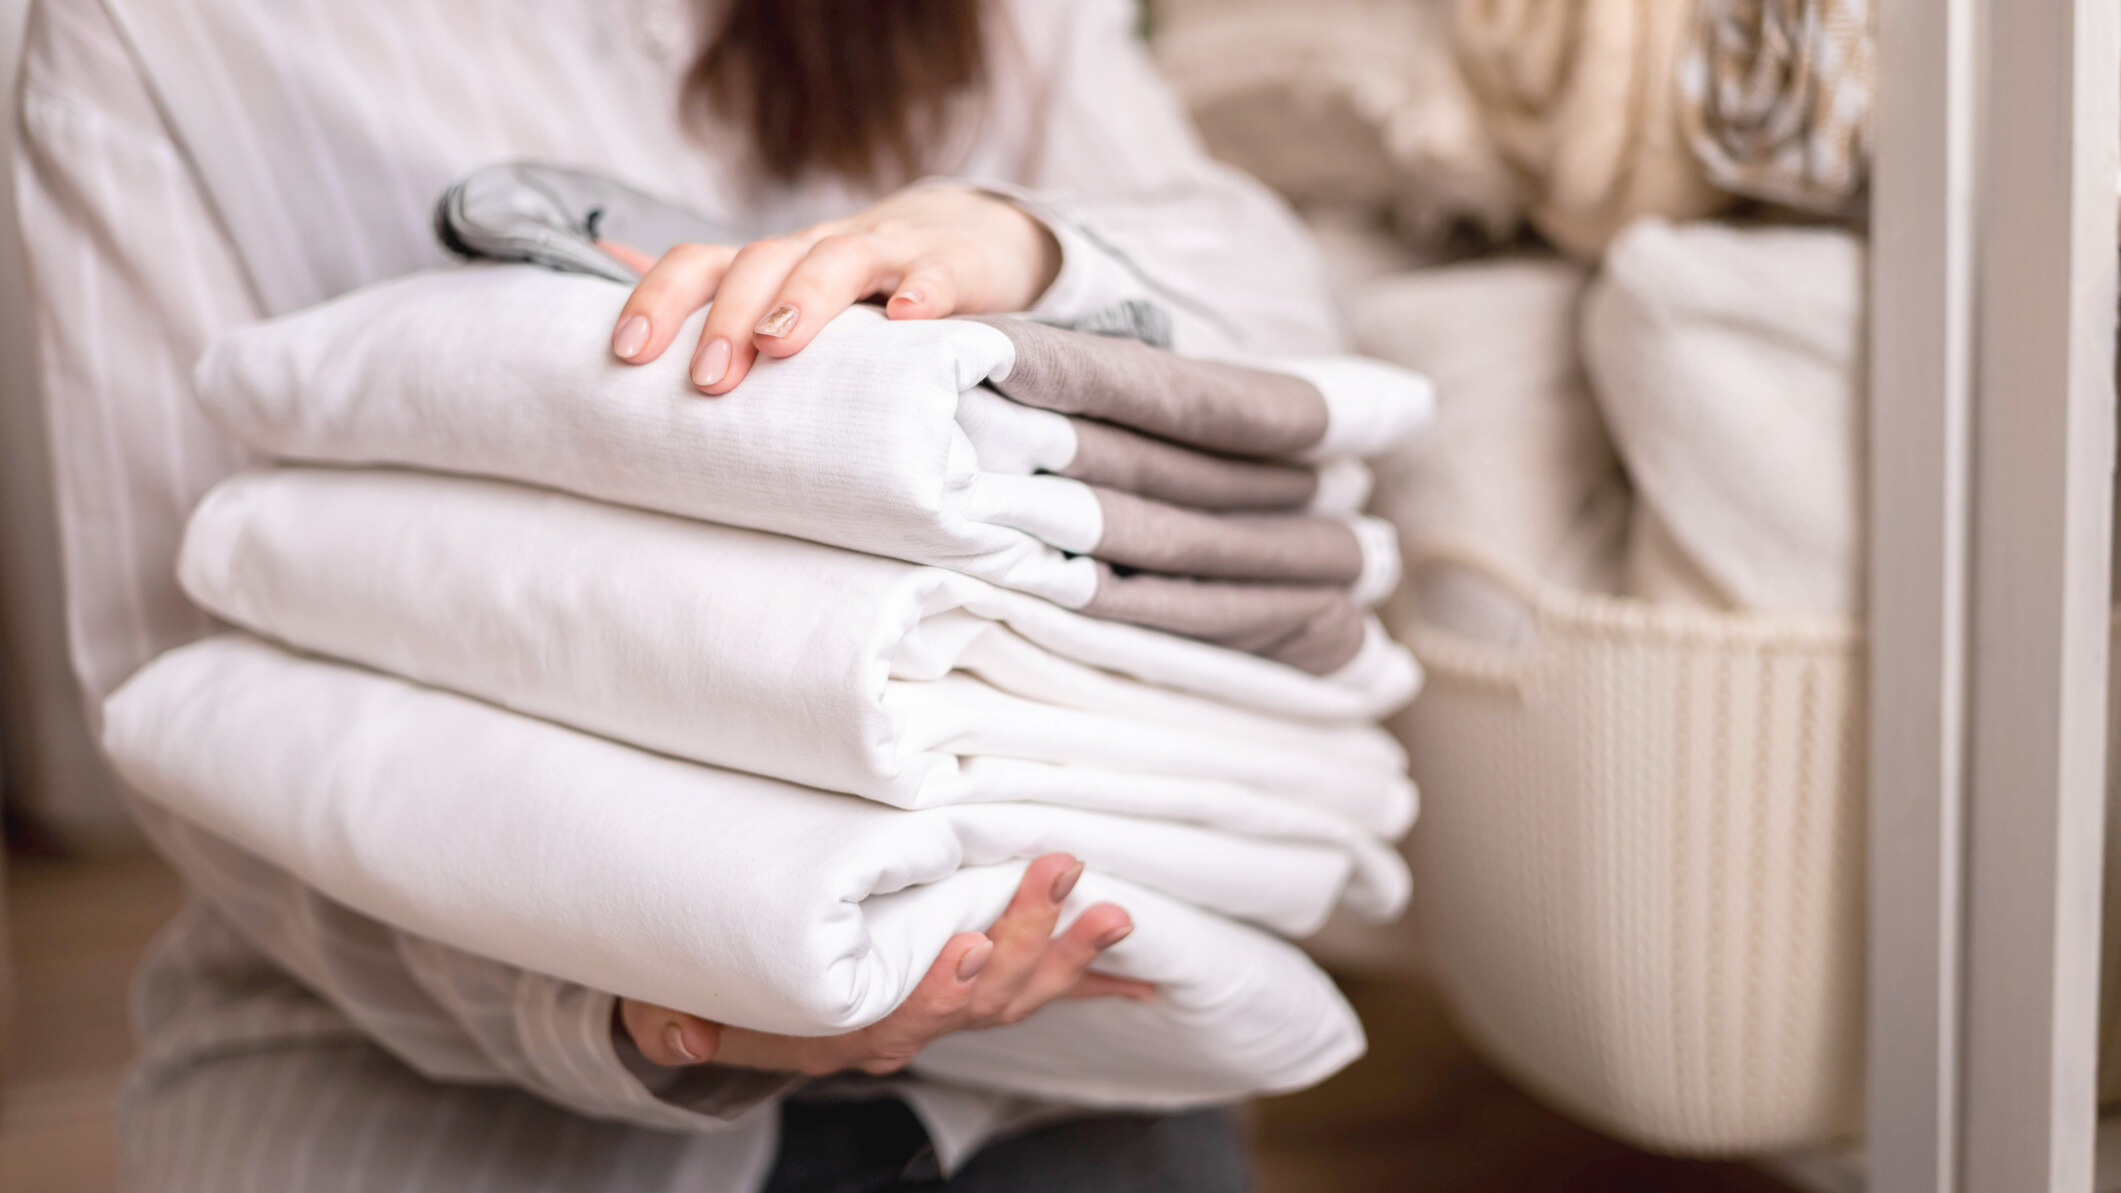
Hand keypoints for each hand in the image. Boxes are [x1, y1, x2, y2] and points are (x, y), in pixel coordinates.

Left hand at [603, 183, 1060, 395]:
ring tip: (780, 344)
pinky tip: (907, 318)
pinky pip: (938, 273)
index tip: (629, 353)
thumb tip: (609, 261)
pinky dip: (922, 291)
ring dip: (805, 298)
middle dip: (728, 317)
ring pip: (841, 257)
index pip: (703, 262)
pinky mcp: (954, 266)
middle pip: (764, 259)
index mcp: (774, 262)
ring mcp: (890, 253)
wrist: (973, 241)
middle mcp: (821, 248)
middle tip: (706, 380)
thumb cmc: (862, 284)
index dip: (661, 299)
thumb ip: (710, 281)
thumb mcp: (785, 284)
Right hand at [618, 853, 1150, 1074]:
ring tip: (1114, 912)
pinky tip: (1141, 979)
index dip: (940, 992)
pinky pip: (1037, 995)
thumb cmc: (715, 1000)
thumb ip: (671, 1020)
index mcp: (847, 1035)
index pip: (903, 1019)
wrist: (747, 1022)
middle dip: (1027, 942)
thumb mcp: (672, 1009)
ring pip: (1019, 995)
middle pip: (980, 1001)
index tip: (972, 951)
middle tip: (1062, 877)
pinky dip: (1090, 986)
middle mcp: (908, 1033)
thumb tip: (679, 1032)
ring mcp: (948, 1015)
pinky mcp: (972, 995)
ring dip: (1070, 955)